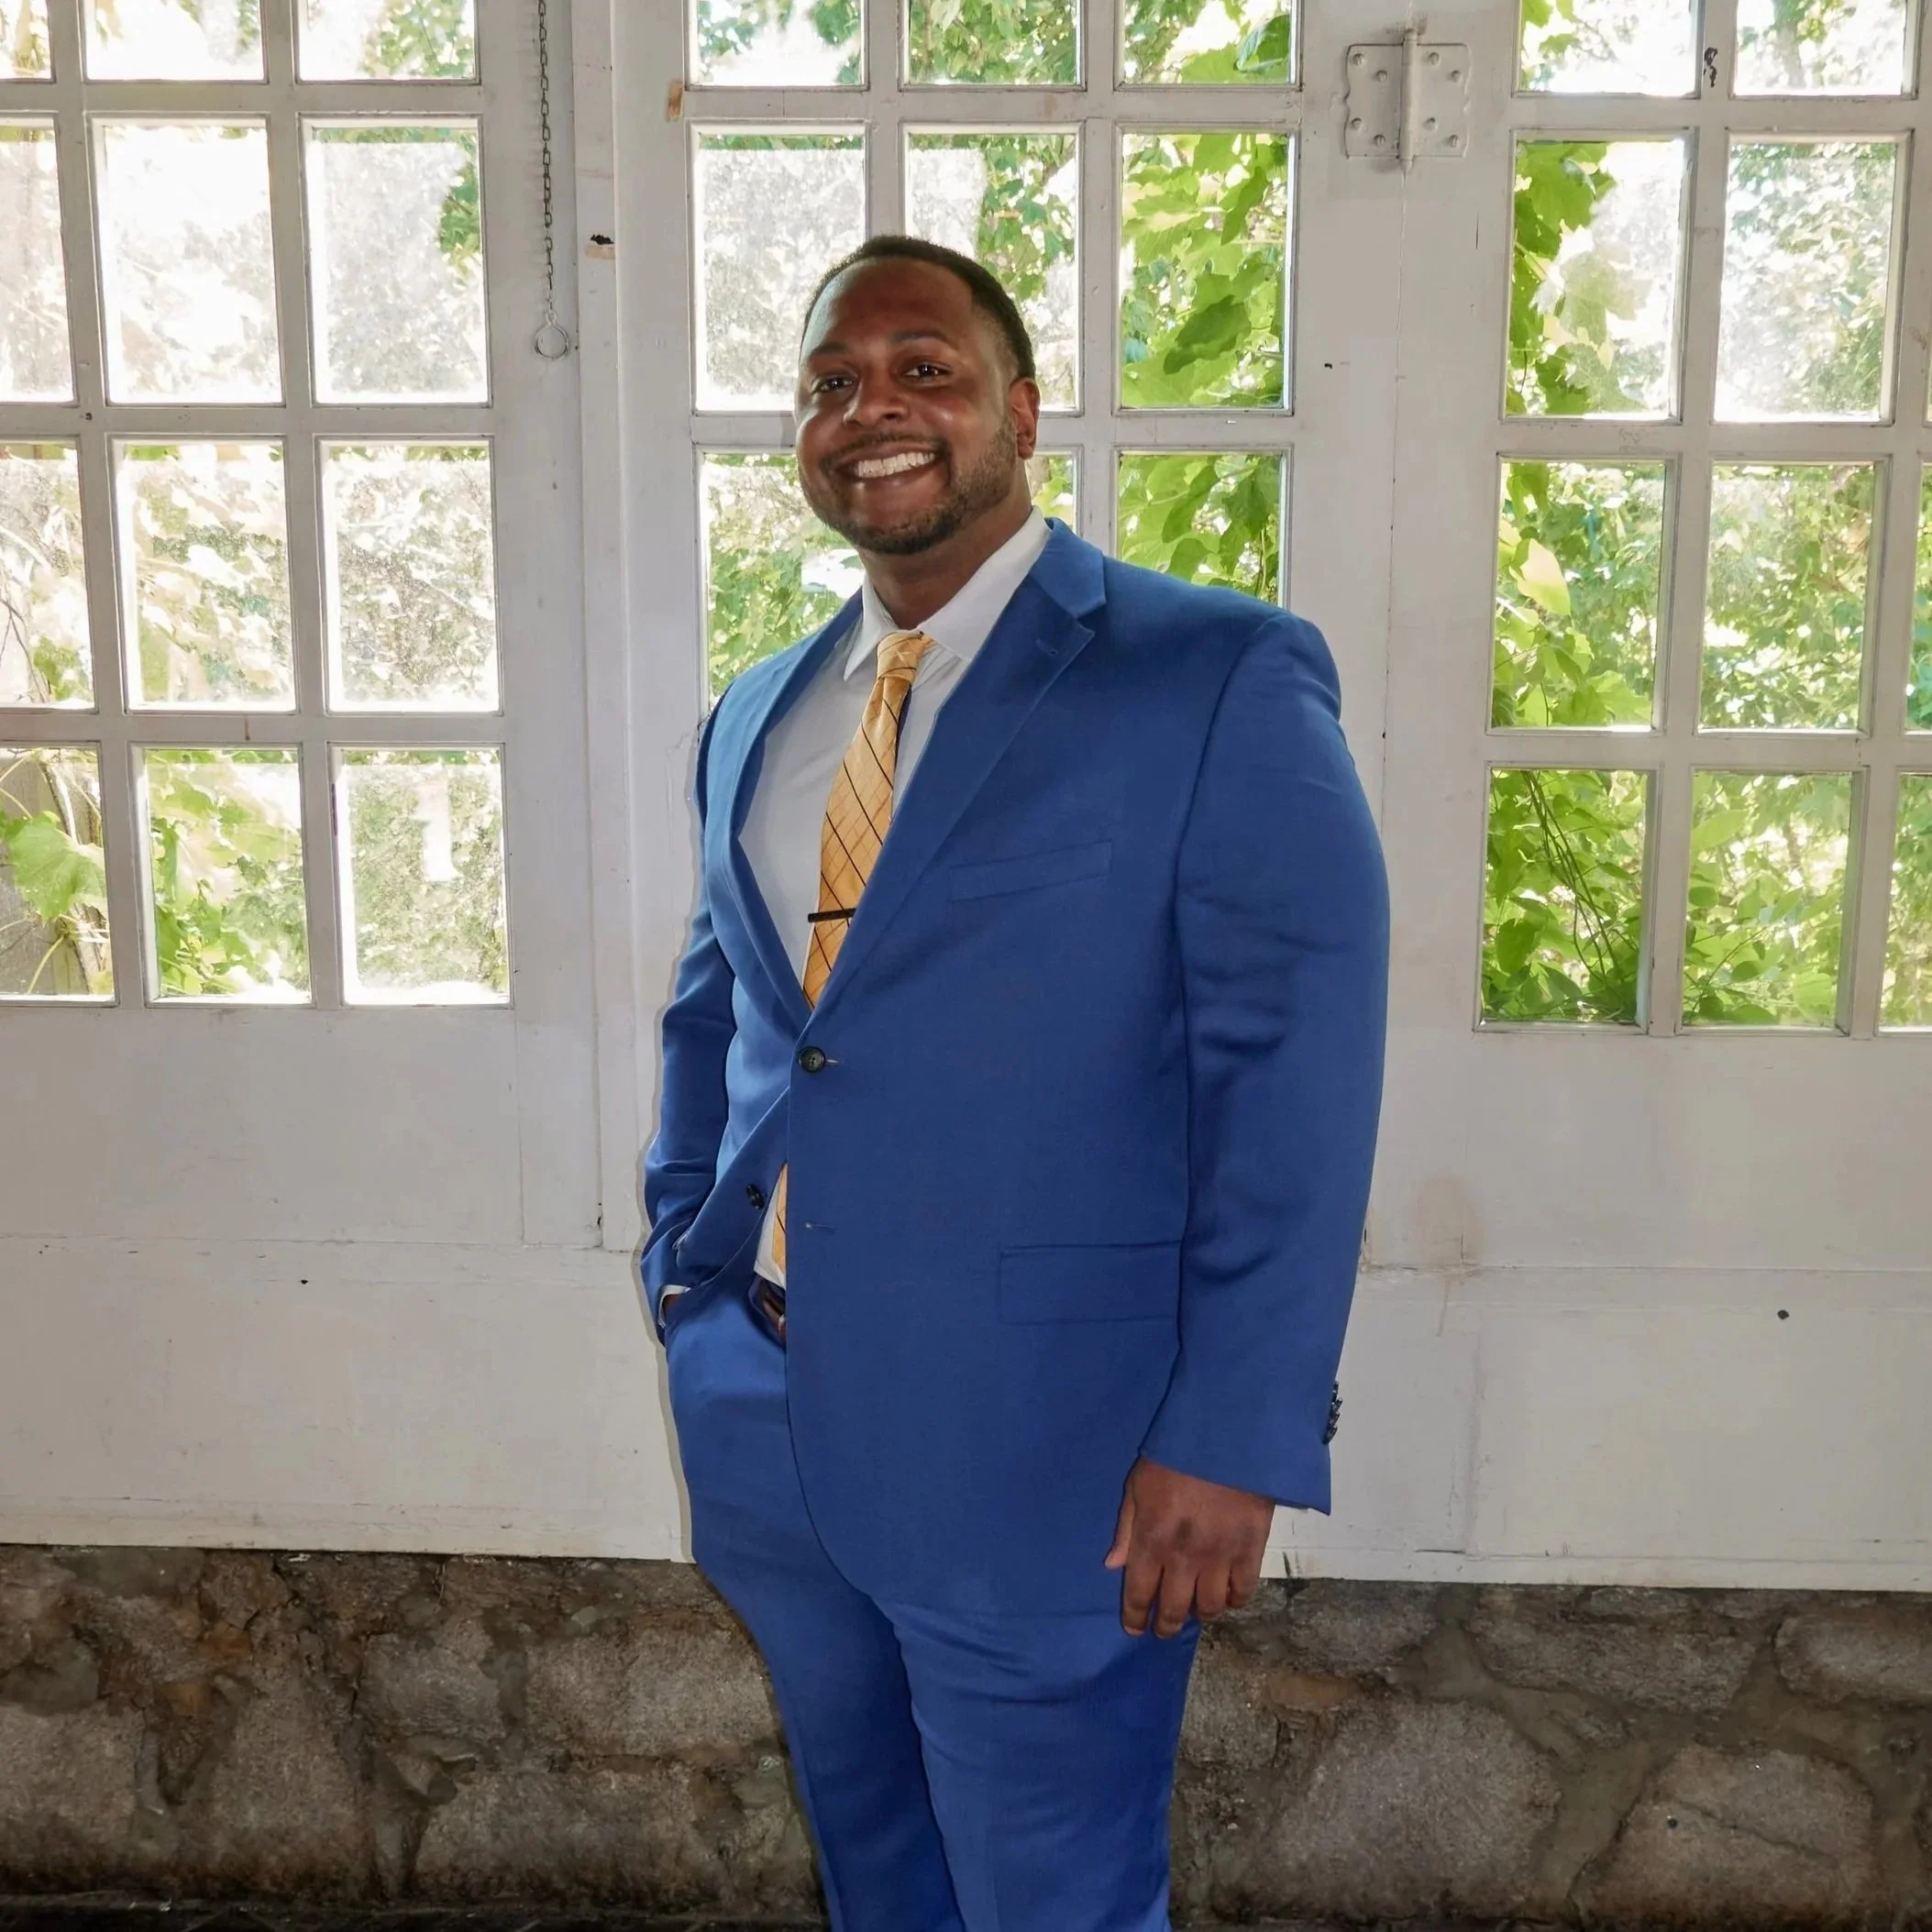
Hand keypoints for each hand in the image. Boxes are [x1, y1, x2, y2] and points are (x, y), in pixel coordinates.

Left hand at [1104, 1456, 1273, 1637]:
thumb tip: (1113, 1566)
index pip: (1138, 1593)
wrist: (1227, 1435)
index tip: (1134, 1628)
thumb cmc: (1175, 1455)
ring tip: (1195, 1609)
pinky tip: (1227, 1595)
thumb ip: (1126, 1527)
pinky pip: (1243, 1591)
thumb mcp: (1138, 1484)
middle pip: (1173, 1608)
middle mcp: (1184, 1556)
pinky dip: (1234, 1600)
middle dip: (1165, 1625)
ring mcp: (1220, 1556)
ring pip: (1210, 1607)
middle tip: (1163, 1629)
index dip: (1135, 1617)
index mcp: (1152, 1538)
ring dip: (1199, 1614)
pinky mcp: (1251, 1549)